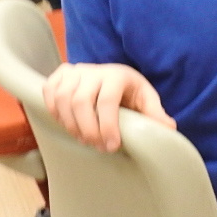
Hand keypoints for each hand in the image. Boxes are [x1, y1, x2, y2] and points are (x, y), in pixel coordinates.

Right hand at [43, 62, 174, 152]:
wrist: (113, 75)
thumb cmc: (130, 91)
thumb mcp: (146, 99)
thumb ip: (155, 114)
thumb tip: (168, 129)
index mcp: (117, 75)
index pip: (107, 100)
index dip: (107, 126)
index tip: (112, 146)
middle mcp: (92, 70)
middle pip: (80, 101)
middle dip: (87, 129)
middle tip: (96, 146)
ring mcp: (74, 71)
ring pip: (62, 98)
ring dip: (70, 124)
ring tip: (83, 138)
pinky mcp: (60, 75)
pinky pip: (48, 91)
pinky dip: (53, 110)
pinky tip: (66, 123)